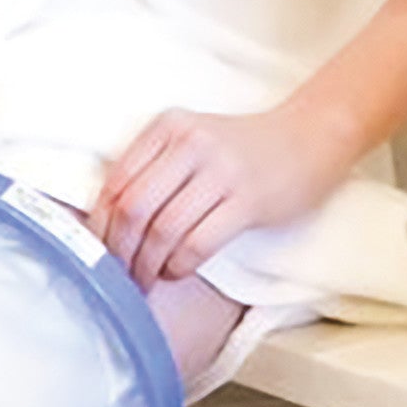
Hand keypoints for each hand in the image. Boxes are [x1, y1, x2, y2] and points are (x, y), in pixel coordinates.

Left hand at [88, 100, 356, 285]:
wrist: (311, 137)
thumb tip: (107, 225)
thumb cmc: (243, 149)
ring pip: (163, 229)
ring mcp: (221, 169)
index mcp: (167, 127)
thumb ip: (152, 170)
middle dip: (119, 251)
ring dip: (147, 264)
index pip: (115, 182)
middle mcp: (190, 142)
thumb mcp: (192, 142)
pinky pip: (198, 242)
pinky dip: (179, 264)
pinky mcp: (248, 199)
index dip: (99, 226)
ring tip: (146, 279)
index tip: (95, 253)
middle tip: (118, 276)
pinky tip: (177, 270)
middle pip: (133, 208)